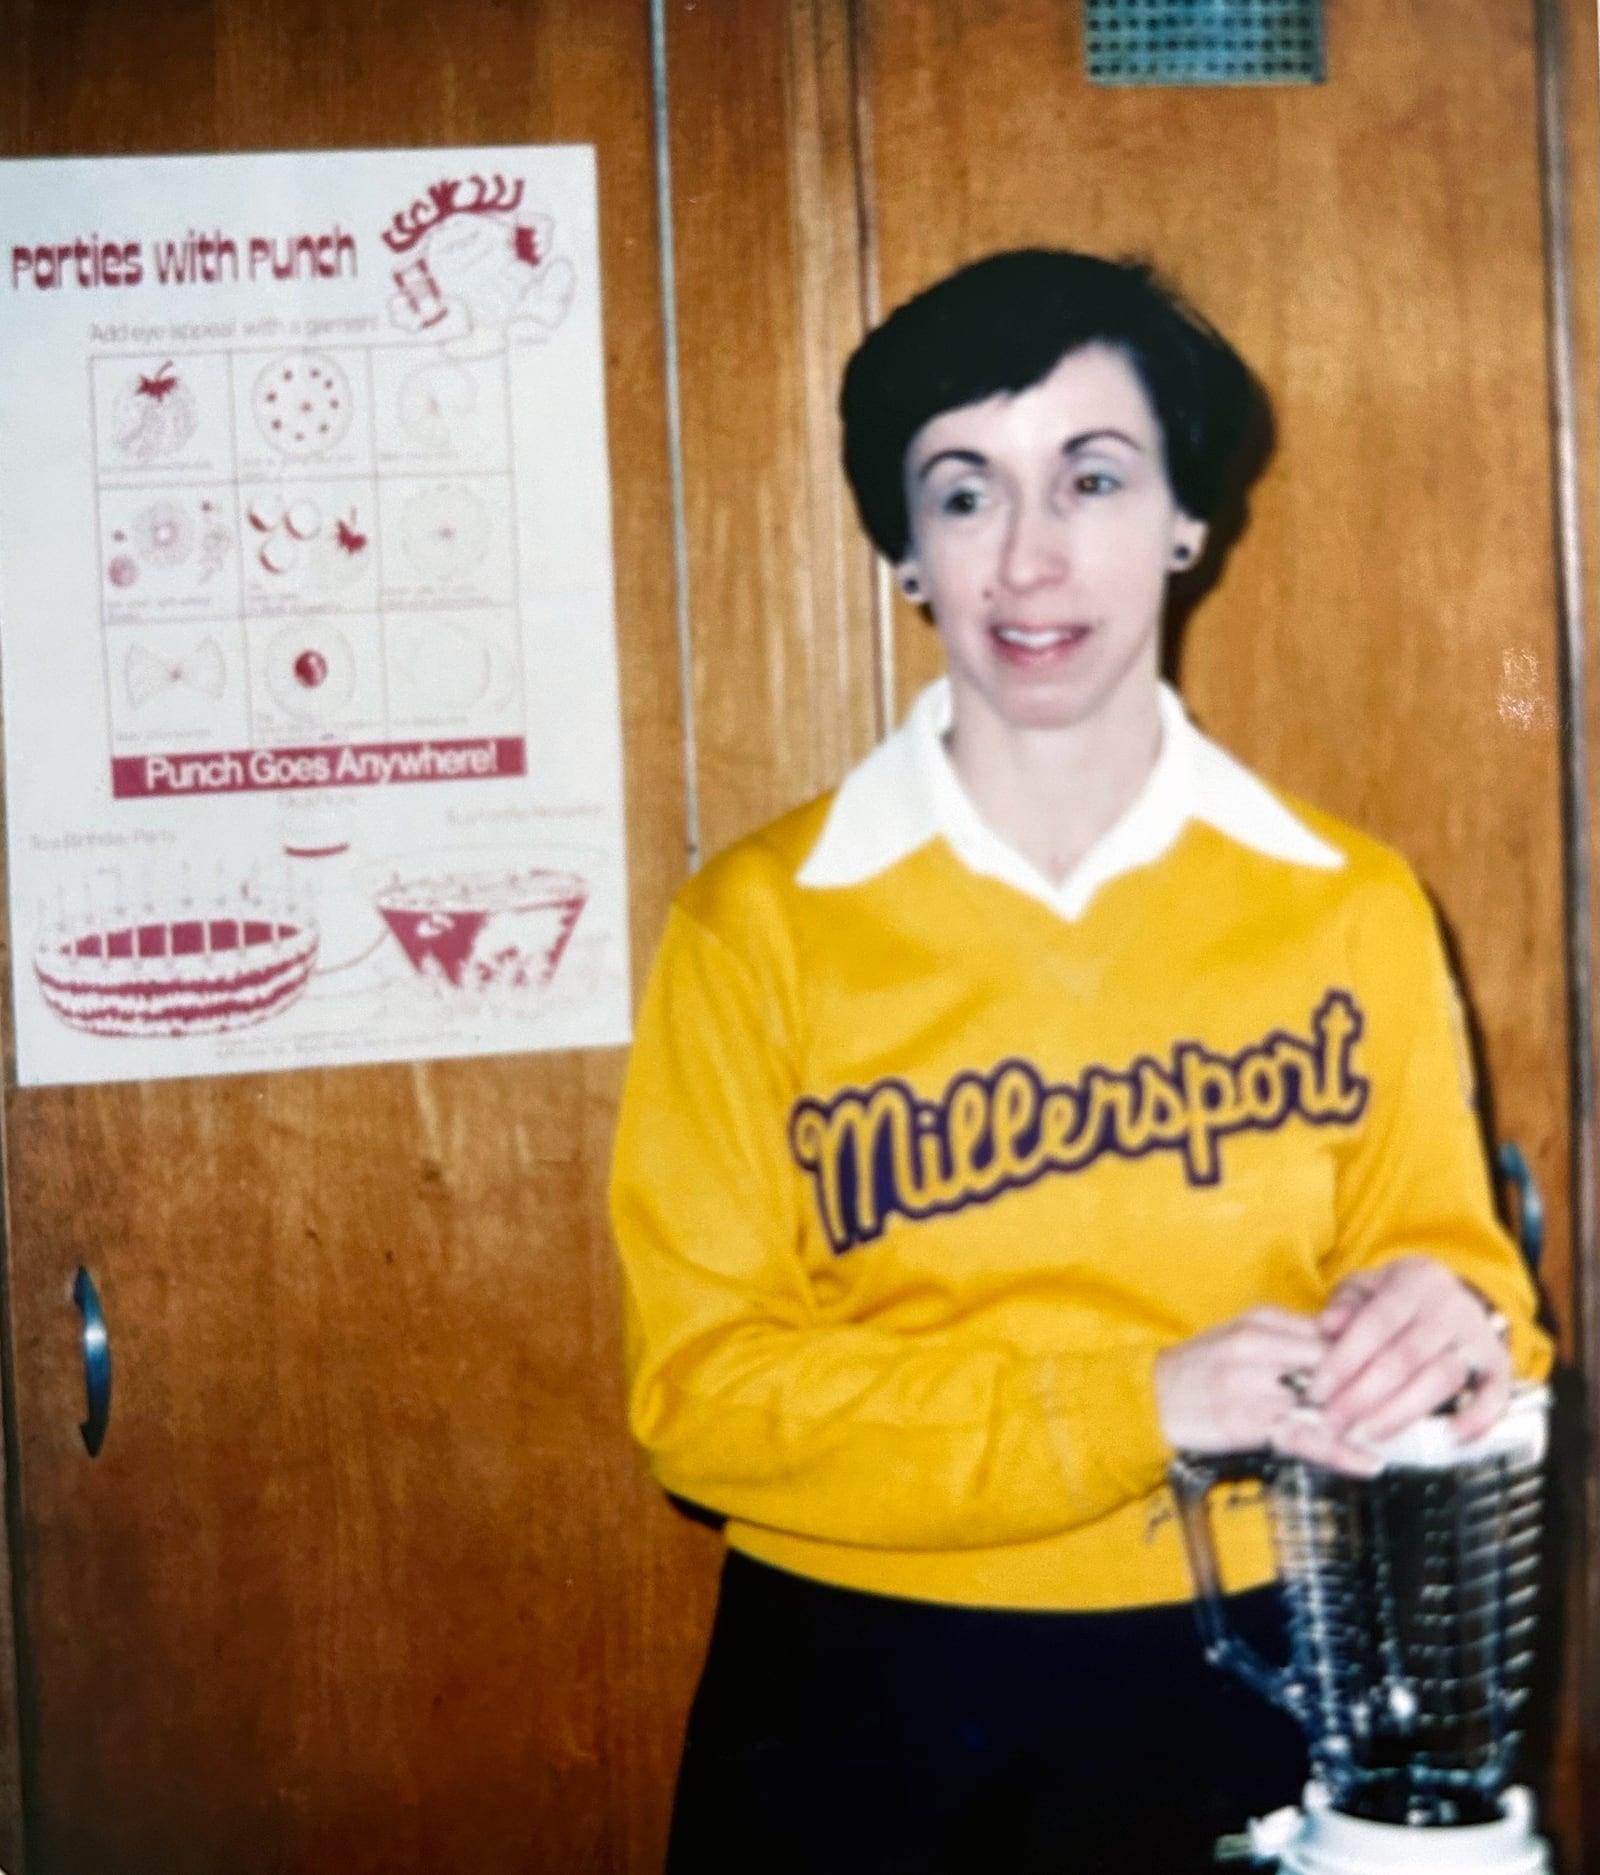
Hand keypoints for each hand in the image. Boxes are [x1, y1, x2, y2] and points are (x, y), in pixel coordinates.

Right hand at [1154, 1307, 1382, 1475]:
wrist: (1148, 1395)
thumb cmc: (1199, 1368)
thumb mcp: (1241, 1336)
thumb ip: (1288, 1339)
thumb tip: (1343, 1349)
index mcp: (1263, 1320)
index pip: (1331, 1333)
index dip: (1369, 1354)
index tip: (1401, 1369)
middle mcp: (1262, 1346)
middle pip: (1335, 1364)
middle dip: (1375, 1385)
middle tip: (1414, 1405)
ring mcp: (1255, 1384)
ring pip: (1326, 1401)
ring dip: (1366, 1420)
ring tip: (1403, 1437)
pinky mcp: (1249, 1421)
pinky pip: (1304, 1437)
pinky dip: (1339, 1452)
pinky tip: (1367, 1462)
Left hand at [1309, 1256, 1511, 1445]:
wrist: (1451, 1294)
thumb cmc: (1395, 1297)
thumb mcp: (1366, 1286)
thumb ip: (1344, 1304)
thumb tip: (1326, 1326)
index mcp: (1414, 1281)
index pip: (1376, 1323)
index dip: (1345, 1360)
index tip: (1318, 1392)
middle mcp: (1451, 1307)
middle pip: (1406, 1356)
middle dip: (1365, 1395)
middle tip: (1335, 1423)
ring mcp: (1479, 1337)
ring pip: (1442, 1379)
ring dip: (1402, 1412)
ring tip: (1368, 1434)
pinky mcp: (1500, 1365)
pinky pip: (1496, 1395)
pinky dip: (1477, 1419)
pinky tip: (1449, 1438)